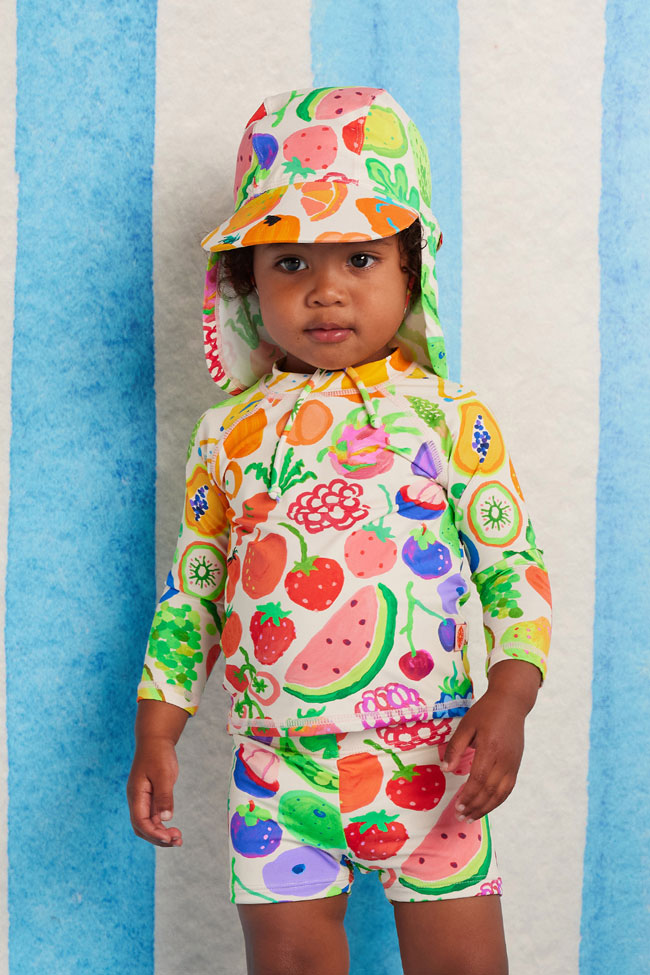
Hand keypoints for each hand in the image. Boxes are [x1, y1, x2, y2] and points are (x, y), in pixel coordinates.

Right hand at [126, 700, 188, 846]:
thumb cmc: (158, 754)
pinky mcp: (152, 798)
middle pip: (143, 828)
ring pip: (149, 825)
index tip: (168, 838)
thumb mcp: (163, 774)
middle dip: (158, 838)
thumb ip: (164, 797)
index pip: (140, 822)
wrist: (156, 740)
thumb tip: (165, 819)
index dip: (153, 833)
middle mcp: (138, 801)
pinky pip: (155, 817)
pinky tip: (174, 830)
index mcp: (136, 795)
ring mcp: (144, 800)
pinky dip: (164, 826)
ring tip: (178, 839)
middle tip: (177, 841)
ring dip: (162, 834)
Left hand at [441, 660, 540, 822]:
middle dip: (475, 806)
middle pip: (490, 790)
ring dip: (486, 807)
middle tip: (461, 816)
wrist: (511, 703)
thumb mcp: (466, 725)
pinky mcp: (516, 765)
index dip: (468, 795)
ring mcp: (512, 763)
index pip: (479, 779)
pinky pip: (508, 788)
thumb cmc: (486, 712)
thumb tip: (446, 770)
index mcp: (490, 748)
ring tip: (472, 816)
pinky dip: (497, 800)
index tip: (457, 806)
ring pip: (501, 793)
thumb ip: (455, 748)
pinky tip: (486, 806)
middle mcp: (504, 759)